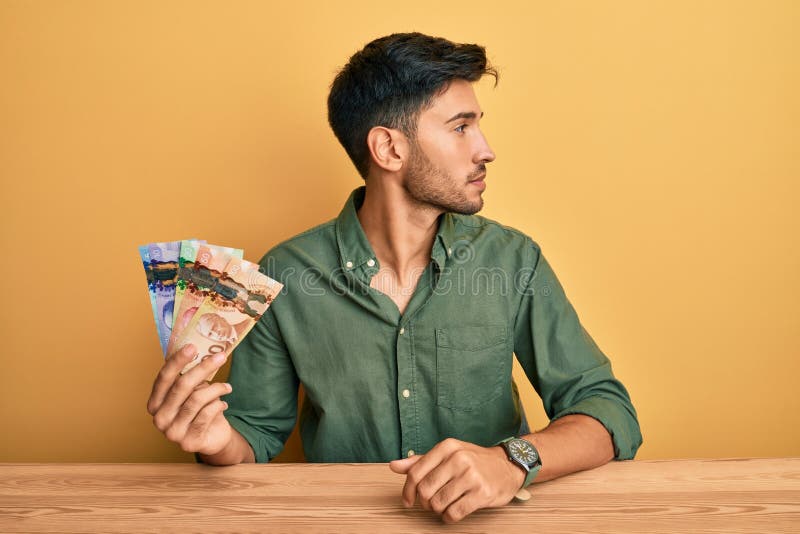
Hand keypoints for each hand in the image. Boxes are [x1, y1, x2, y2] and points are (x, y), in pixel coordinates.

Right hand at [146, 344, 233, 455]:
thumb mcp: (192, 393)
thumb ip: (189, 377)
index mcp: (155, 403)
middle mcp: (159, 419)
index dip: (177, 361)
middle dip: (203, 368)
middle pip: (182, 386)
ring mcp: (172, 433)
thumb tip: (201, 350)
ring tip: (227, 387)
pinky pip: (207, 414)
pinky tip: (223, 404)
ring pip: (196, 399)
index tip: (192, 346)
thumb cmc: (200, 411)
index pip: (164, 378)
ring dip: (216, 388)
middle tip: (221, 356)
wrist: (212, 438)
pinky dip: (219, 404)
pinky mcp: (189, 442)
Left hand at [389, 438, 524, 522]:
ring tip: (444, 506)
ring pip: (438, 503)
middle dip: (424, 502)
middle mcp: (458, 459)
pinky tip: (452, 513)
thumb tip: (393, 466)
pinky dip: (448, 517)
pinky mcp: (482, 493)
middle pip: (425, 490)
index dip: (408, 490)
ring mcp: (471, 476)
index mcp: (447, 447)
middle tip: (430, 503)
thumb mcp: (447, 454)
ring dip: (437, 510)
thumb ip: (420, 461)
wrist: (507, 465)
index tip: (408, 501)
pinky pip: (454, 513)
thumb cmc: (473, 460)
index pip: (416, 472)